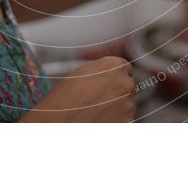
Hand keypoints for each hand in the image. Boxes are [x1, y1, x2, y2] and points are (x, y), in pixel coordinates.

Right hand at [21, 56, 135, 121]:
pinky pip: (125, 118)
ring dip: (117, 106)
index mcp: (115, 66)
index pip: (125, 68)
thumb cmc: (65, 97)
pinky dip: (116, 120)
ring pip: (127, 103)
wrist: (59, 121)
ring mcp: (128, 103)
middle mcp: (125, 82)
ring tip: (97, 110)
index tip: (109, 82)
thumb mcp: (84, 72)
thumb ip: (102, 70)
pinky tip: (99, 119)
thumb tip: (108, 74)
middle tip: (101, 99)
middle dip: (118, 91)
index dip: (115, 76)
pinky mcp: (127, 121)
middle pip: (128, 85)